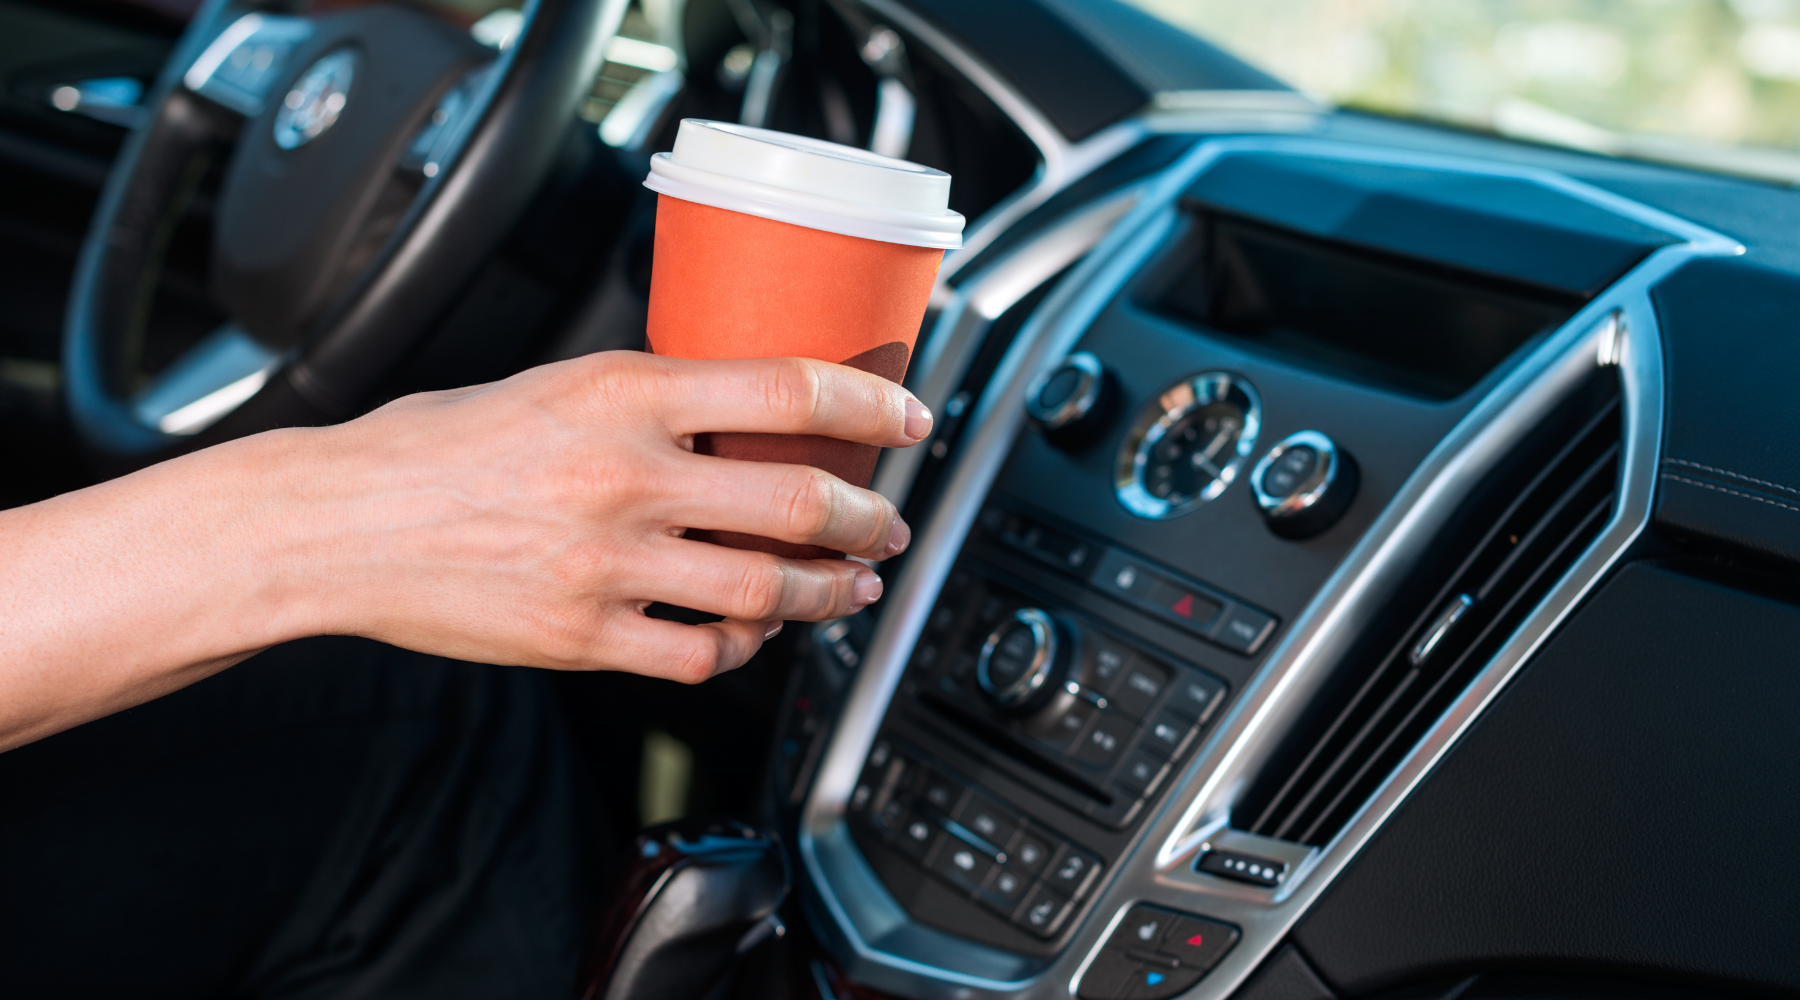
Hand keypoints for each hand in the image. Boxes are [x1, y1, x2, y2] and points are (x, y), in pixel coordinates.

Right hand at [294, 351, 928, 678]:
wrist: (335, 523)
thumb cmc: (433, 448)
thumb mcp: (549, 384)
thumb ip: (645, 399)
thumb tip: (734, 413)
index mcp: (622, 391)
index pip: (786, 385)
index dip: (868, 401)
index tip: (907, 416)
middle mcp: (625, 473)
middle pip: (799, 501)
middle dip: (869, 520)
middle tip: (888, 524)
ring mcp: (606, 563)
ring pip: (766, 590)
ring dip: (827, 592)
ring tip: (848, 587)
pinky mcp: (581, 636)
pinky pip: (699, 655)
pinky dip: (743, 651)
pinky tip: (753, 638)